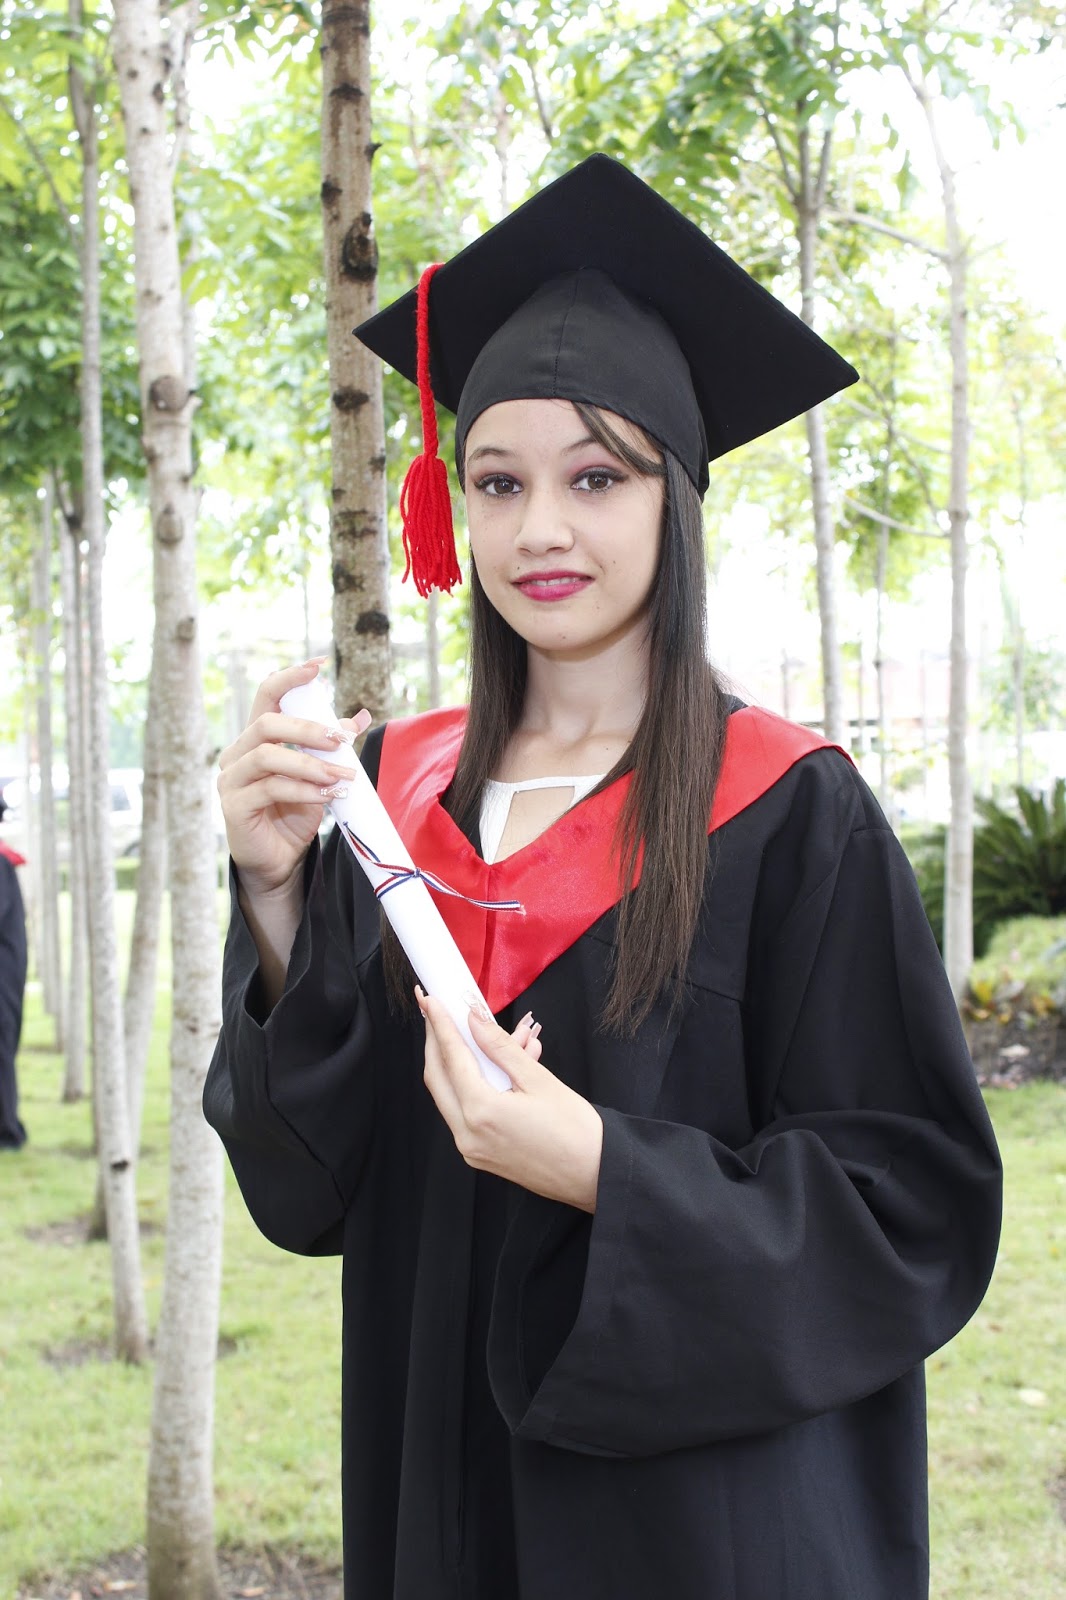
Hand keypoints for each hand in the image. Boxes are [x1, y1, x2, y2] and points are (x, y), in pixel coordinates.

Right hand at [217, 659, 371, 896]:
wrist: (281, 860)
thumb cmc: (295, 813)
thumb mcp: (319, 774)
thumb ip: (332, 746)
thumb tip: (361, 716)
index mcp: (255, 738)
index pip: (266, 695)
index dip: (289, 677)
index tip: (318, 665)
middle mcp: (236, 754)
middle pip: (267, 723)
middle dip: (308, 728)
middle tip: (342, 739)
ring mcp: (230, 780)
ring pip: (269, 755)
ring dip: (312, 763)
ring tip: (344, 776)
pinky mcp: (234, 806)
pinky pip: (270, 787)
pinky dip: (304, 788)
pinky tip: (329, 794)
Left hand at [418, 992, 603, 1212]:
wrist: (594, 1175)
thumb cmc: (575, 1131)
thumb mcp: (539, 1079)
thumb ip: (501, 1048)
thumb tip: (474, 1022)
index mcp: (481, 1112)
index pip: (451, 1057)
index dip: (440, 1024)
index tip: (431, 1000)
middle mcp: (468, 1134)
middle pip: (437, 1077)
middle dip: (436, 1042)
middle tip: (437, 1014)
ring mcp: (471, 1148)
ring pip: (450, 1094)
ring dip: (460, 1062)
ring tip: (486, 1036)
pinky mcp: (480, 1154)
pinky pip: (466, 1112)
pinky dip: (474, 1085)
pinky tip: (499, 1066)